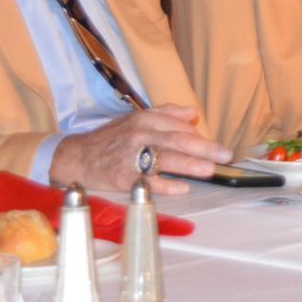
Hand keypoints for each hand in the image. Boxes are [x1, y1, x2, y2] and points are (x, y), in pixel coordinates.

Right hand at [49, 105, 230, 195]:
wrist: (76, 157)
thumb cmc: (110, 139)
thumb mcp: (135, 118)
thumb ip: (166, 114)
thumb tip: (192, 113)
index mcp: (145, 119)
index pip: (180, 127)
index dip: (201, 137)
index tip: (218, 147)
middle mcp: (140, 134)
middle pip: (178, 140)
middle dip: (204, 148)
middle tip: (225, 155)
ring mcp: (130, 156)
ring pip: (166, 158)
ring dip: (190, 164)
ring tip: (210, 169)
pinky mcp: (122, 177)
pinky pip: (147, 181)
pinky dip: (165, 185)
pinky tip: (182, 188)